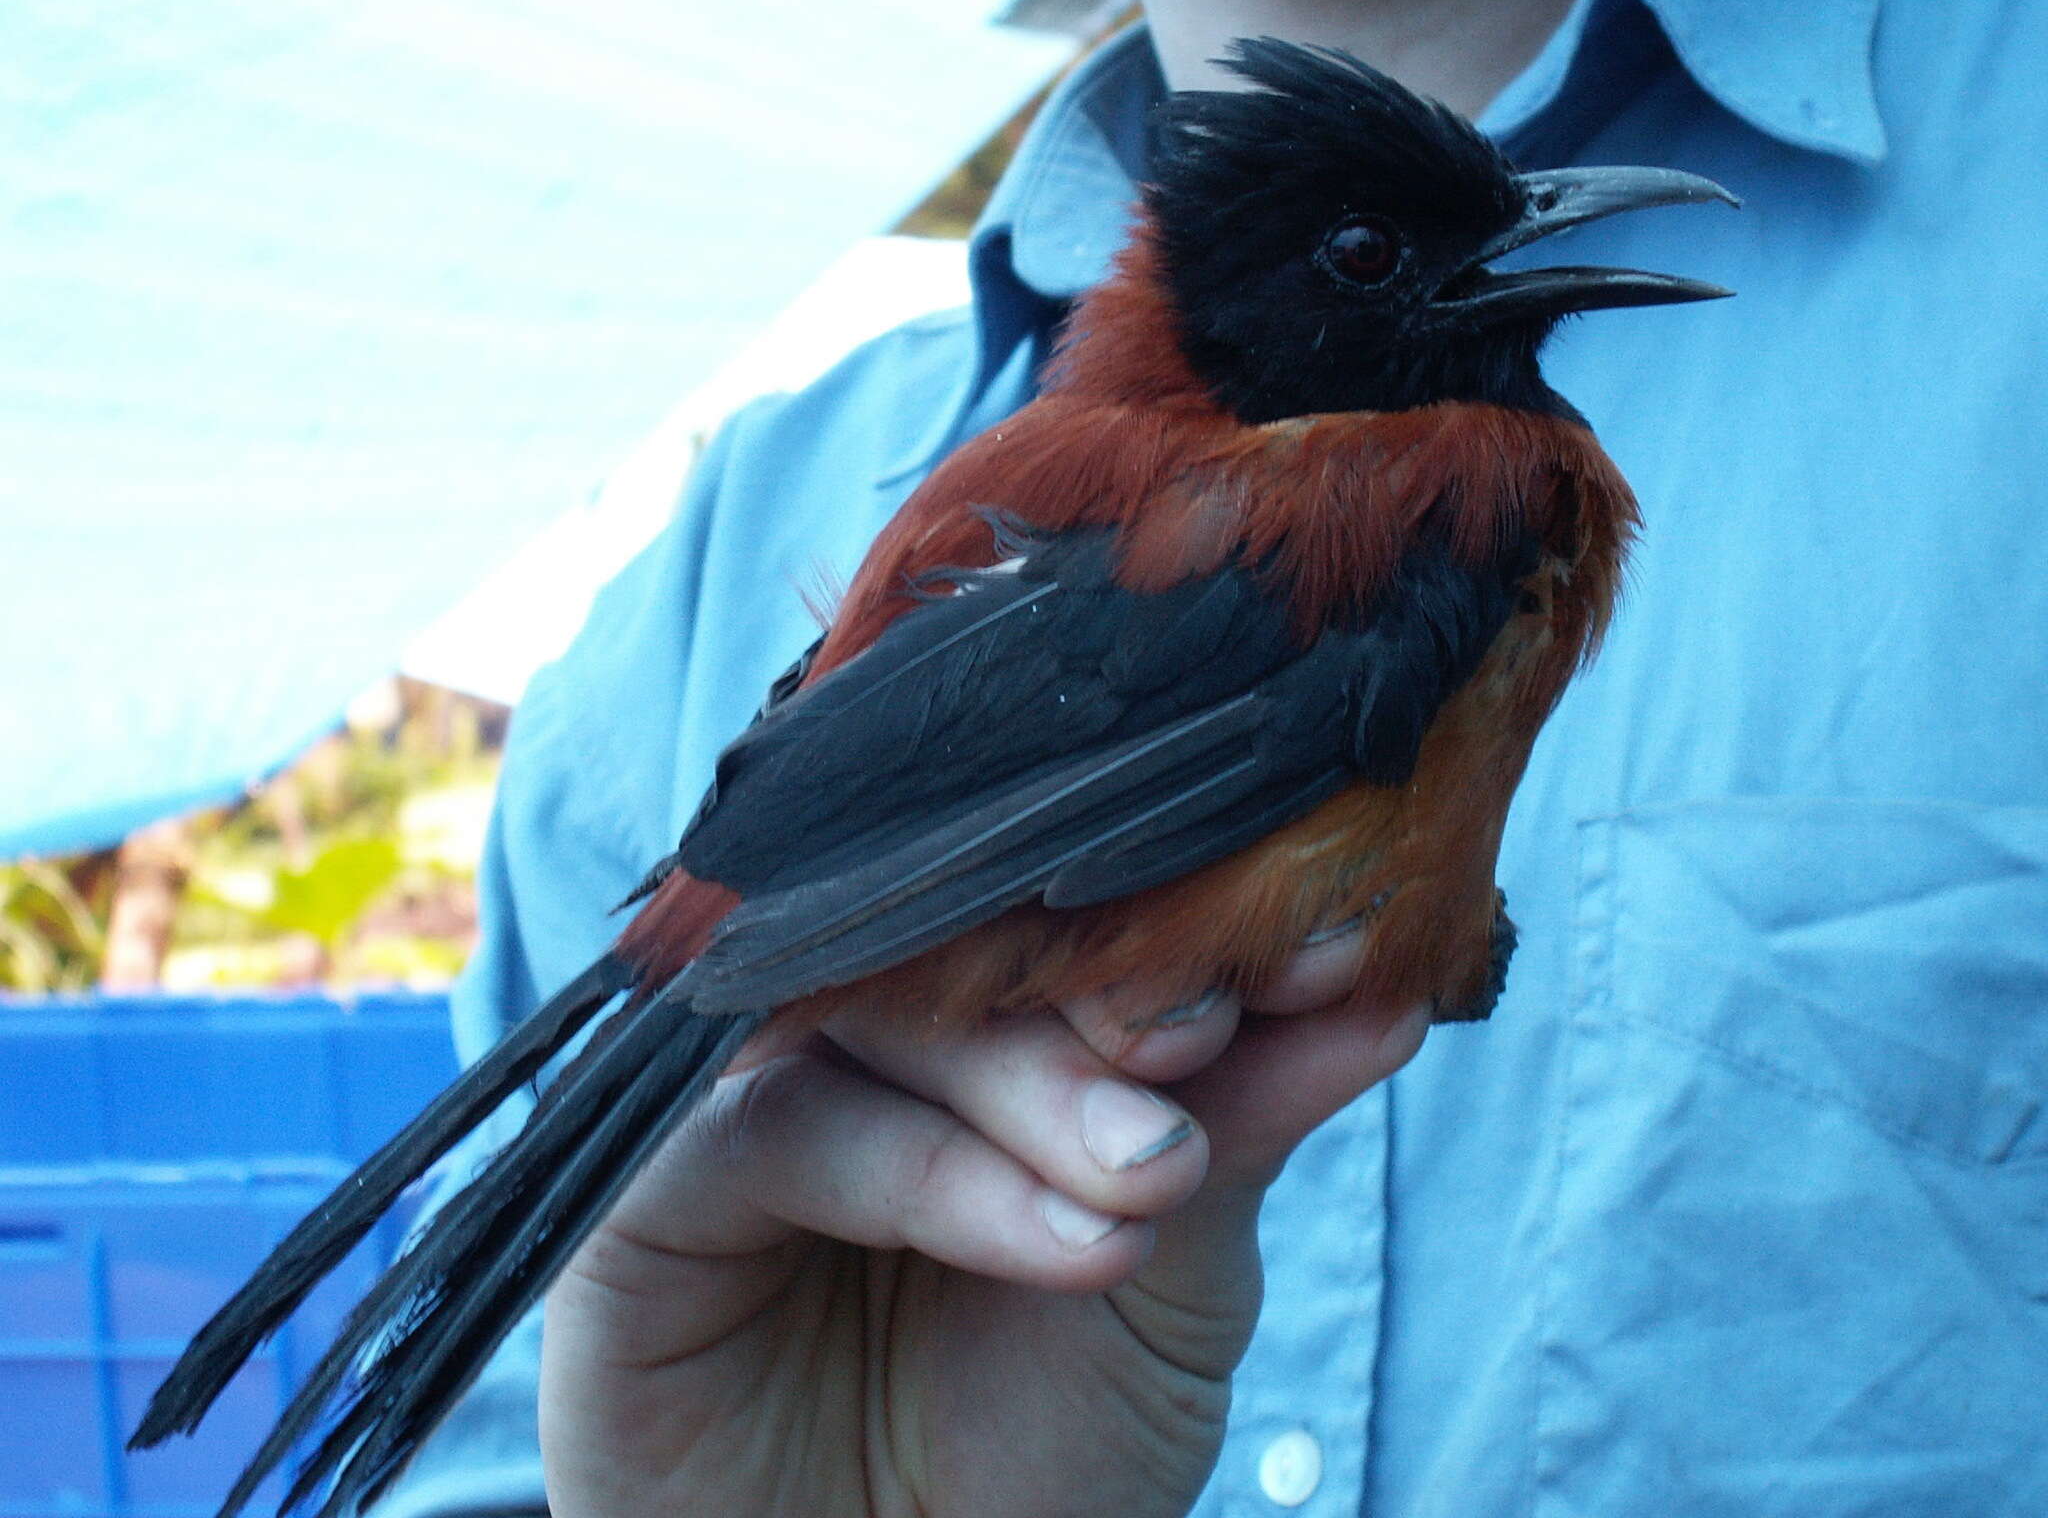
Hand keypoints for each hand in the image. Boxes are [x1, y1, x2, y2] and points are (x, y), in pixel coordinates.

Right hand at [539, 934, 1428, 1517]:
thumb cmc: (1040, 1454)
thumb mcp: (1176, 1275)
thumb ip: (1241, 1118)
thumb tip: (1383, 981)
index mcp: (962, 1038)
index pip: (1057, 923)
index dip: (1185, 922)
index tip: (1325, 951)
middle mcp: (843, 1049)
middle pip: (957, 949)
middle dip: (1103, 993)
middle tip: (1205, 1050)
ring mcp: (736, 1113)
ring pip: (870, 1018)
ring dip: (1032, 1085)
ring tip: (1153, 1178)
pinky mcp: (642, 1207)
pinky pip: (769, 1131)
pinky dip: (925, 1168)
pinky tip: (1068, 1239)